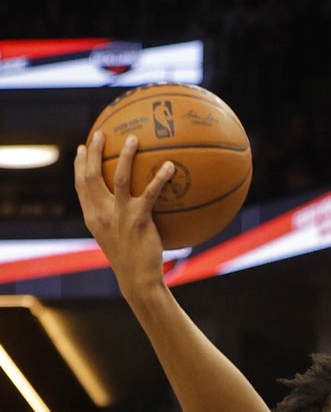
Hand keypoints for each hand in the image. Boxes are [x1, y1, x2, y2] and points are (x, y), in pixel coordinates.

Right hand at [74, 132, 175, 297]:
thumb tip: (129, 204)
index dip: (79, 165)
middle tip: (100, 133)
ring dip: (125, 156)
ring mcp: (119, 215)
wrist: (137, 278)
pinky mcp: (139, 220)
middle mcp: (101, 213)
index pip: (80, 186)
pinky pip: (150, 193)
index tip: (80, 148)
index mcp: (92, 216)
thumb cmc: (130, 259)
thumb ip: (115, 219)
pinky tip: (170, 166)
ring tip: (133, 139)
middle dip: (93, 151)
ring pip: (118, 177)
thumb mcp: (115, 237)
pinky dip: (160, 178)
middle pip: (91, 176)